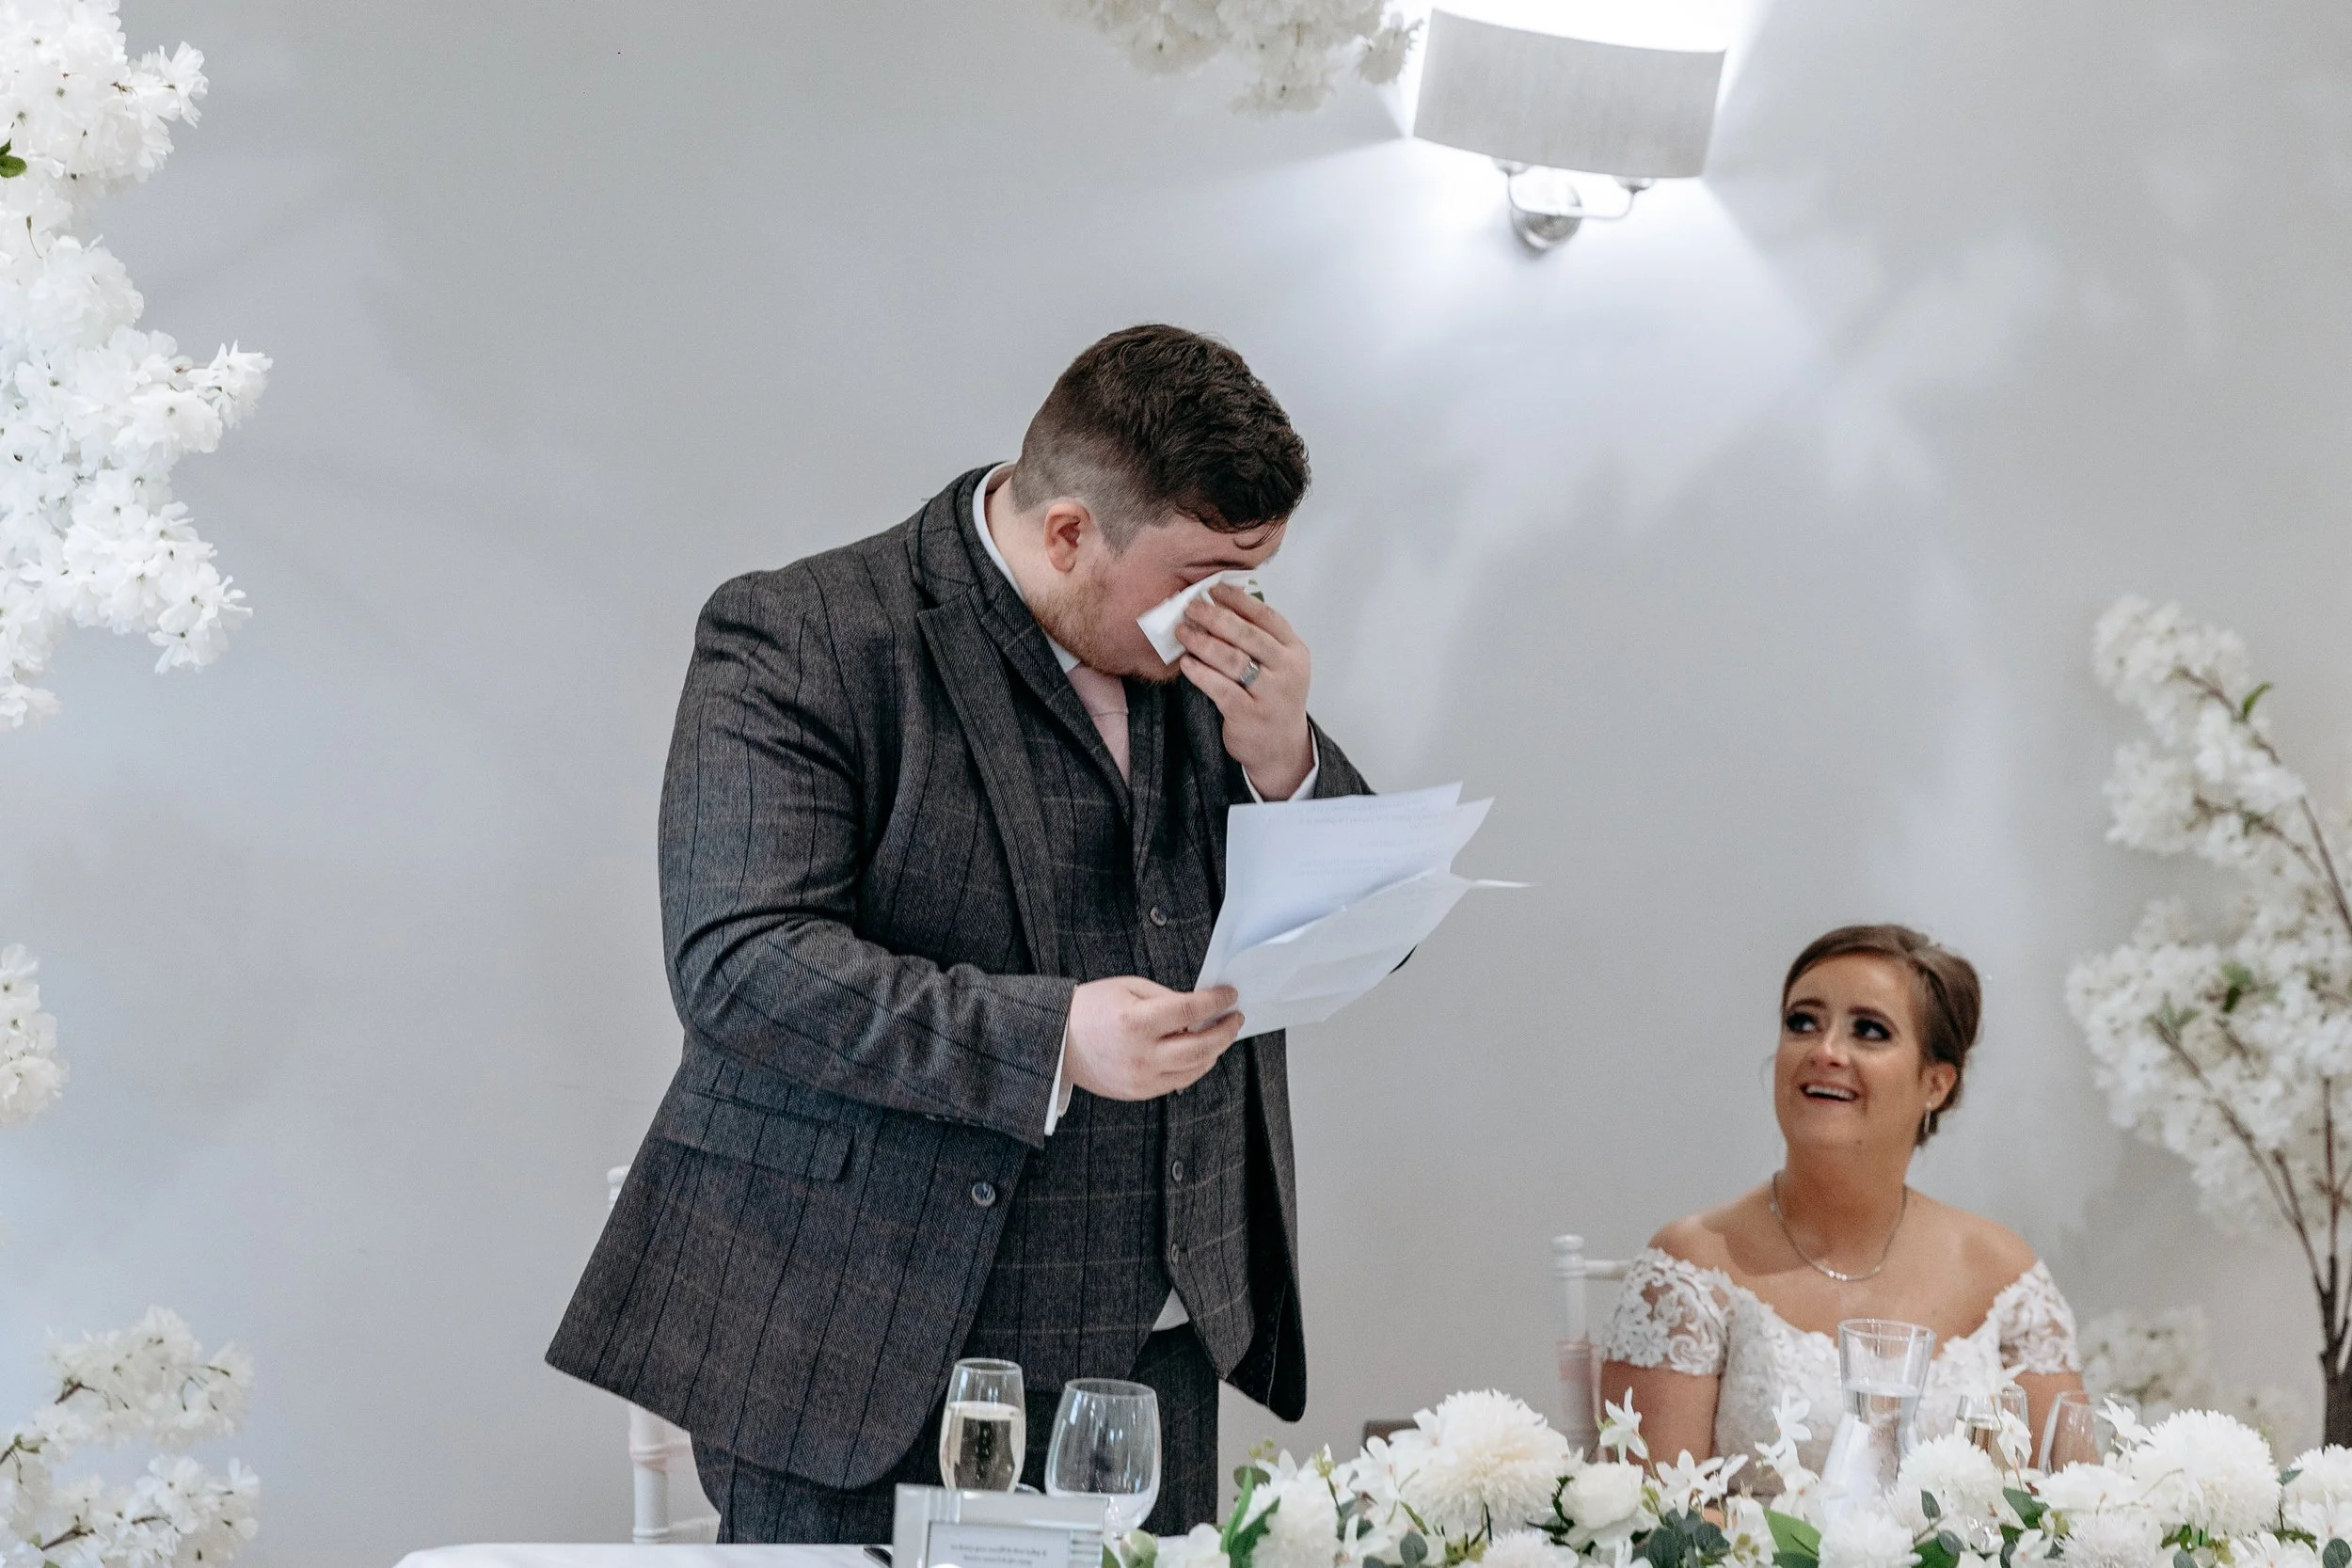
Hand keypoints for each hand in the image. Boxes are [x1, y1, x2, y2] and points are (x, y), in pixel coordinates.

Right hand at [1064, 977, 1244, 1100]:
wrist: (1057, 1042)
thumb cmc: (1090, 1010)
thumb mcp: (1129, 988)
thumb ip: (1167, 997)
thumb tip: (1199, 1007)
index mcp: (1136, 1022)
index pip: (1191, 1011)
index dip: (1217, 1001)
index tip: (1230, 995)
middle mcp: (1141, 1054)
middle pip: (1202, 1046)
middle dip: (1226, 1031)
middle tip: (1235, 1018)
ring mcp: (1141, 1078)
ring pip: (1195, 1068)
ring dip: (1215, 1050)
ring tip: (1220, 1034)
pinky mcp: (1139, 1092)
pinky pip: (1179, 1082)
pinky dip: (1195, 1066)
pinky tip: (1200, 1053)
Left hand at [1176, 583, 1312, 798]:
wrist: (1281, 747)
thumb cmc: (1273, 698)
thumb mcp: (1277, 665)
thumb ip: (1257, 636)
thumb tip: (1222, 603)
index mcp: (1295, 651)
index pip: (1266, 617)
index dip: (1238, 600)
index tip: (1214, 589)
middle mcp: (1287, 671)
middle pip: (1247, 635)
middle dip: (1215, 617)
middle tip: (1191, 607)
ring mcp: (1270, 695)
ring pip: (1233, 660)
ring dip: (1203, 642)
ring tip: (1183, 632)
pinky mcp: (1249, 715)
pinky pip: (1220, 688)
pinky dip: (1200, 673)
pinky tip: (1186, 663)